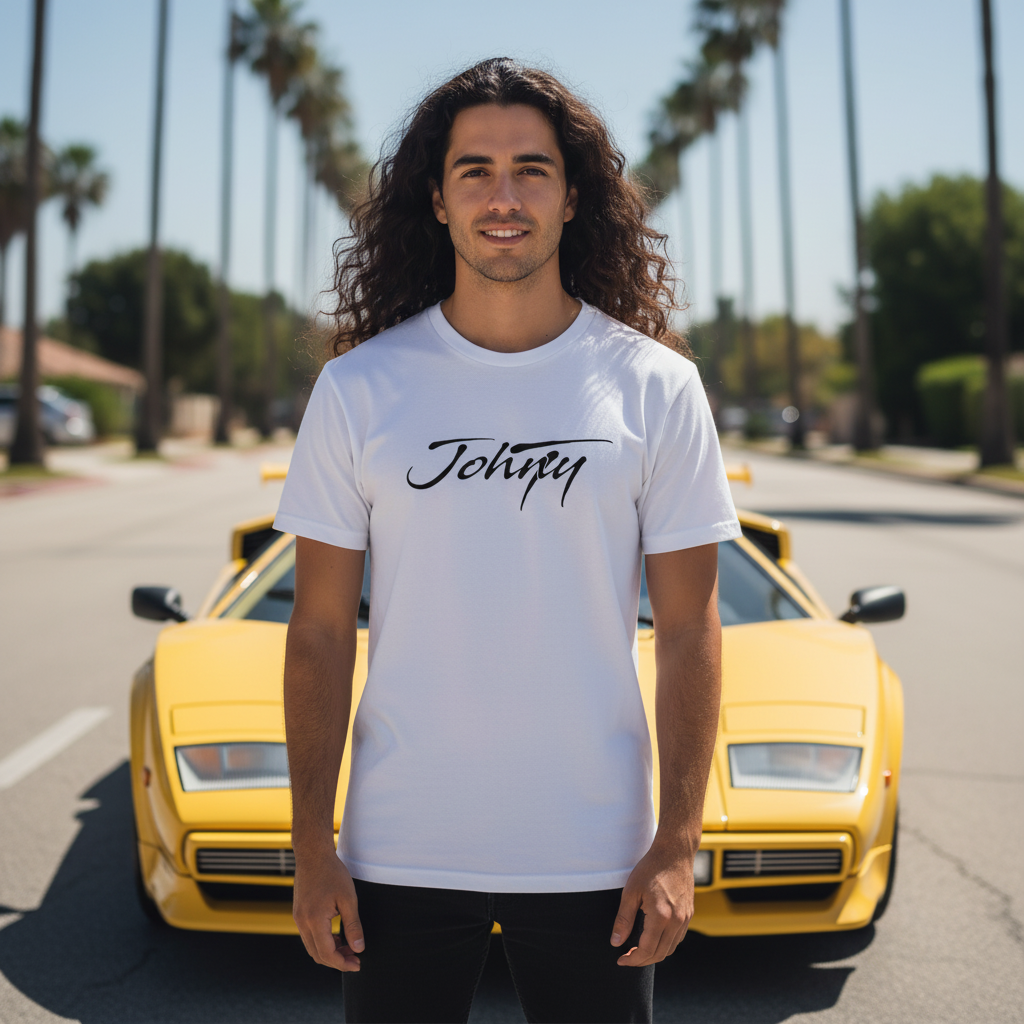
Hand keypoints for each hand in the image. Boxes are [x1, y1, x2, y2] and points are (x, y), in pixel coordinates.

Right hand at [292, 846, 364, 971]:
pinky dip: (322, 941)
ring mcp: (298, 918)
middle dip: (336, 960)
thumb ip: (353, 925)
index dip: (342, 963)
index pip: (327, 953)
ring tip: (348, 947)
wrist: (312, 854)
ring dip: (329, 951)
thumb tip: (359, 948)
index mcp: (314, 920)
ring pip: (312, 947)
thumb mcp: (348, 899)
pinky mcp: (299, 913)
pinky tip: (337, 935)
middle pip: (317, 954)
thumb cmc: (332, 873)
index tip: (358, 964)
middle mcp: (302, 923)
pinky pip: (309, 936)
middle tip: (355, 958)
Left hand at [610, 840, 694, 965]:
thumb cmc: (651, 868)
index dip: (632, 960)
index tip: (621, 960)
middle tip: (627, 957)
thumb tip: (616, 941)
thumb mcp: (631, 891)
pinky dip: (665, 944)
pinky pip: (678, 938)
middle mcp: (676, 921)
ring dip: (654, 954)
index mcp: (661, 916)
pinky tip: (654, 938)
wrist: (675, 853)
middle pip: (659, 954)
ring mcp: (685, 918)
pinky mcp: (689, 914)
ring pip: (670, 949)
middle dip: (642, 960)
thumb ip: (623, 919)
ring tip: (638, 950)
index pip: (646, 950)